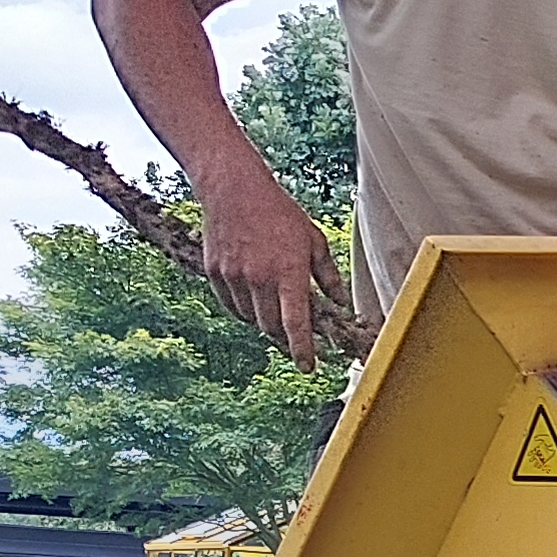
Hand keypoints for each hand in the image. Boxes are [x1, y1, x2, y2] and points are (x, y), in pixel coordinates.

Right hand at [198, 173, 340, 362]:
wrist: (235, 189)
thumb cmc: (280, 213)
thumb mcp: (314, 241)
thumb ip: (328, 276)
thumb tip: (341, 303)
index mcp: (289, 272)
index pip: (296, 323)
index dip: (303, 349)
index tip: (308, 366)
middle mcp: (260, 279)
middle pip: (272, 327)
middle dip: (284, 334)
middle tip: (292, 331)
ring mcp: (235, 276)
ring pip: (250, 318)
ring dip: (264, 320)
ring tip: (272, 302)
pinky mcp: (216, 273)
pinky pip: (231, 305)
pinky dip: (243, 308)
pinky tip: (252, 295)